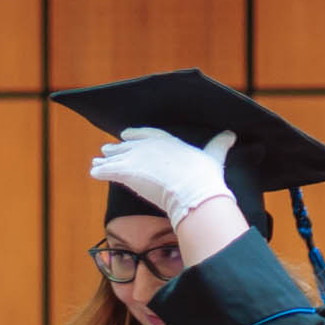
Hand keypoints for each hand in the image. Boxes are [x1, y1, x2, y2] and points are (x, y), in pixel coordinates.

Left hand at [90, 127, 236, 226]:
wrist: (193, 190)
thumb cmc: (204, 176)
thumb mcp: (213, 155)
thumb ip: (219, 145)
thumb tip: (231, 134)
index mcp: (168, 141)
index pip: (148, 134)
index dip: (137, 135)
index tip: (127, 134)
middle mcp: (149, 146)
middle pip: (129, 146)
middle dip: (118, 148)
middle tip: (107, 149)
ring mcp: (137, 158)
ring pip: (116, 157)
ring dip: (106, 160)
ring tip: (96, 162)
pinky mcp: (127, 172)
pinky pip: (108, 171)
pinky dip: (100, 172)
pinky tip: (93, 173)